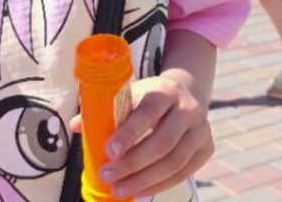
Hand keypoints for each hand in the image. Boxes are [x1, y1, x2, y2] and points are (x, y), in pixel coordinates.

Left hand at [73, 73, 213, 198]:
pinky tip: (139, 193)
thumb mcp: (130, 93)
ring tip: (119, 190)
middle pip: (162, 142)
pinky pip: (183, 173)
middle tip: (107, 176)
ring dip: (144, 180)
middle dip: (133, 163)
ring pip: (174, 162)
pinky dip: (159, 186)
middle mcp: (187, 109)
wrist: (185, 93)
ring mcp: (201, 130)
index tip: (108, 150)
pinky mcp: (206, 149)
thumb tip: (75, 126)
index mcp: (165, 91)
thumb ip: (105, 108)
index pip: (148, 112)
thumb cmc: (148, 97)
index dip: (129, 132)